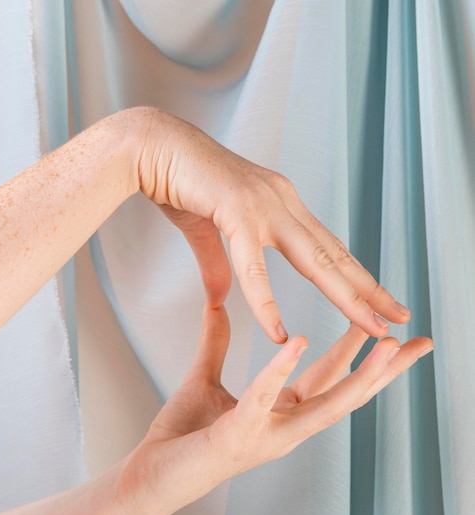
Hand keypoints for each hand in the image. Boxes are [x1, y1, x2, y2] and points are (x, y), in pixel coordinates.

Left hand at [115, 304, 431, 514]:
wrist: (148, 477)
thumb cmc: (182, 436)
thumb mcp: (204, 379)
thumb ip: (217, 343)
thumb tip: (218, 305)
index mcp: (281, 413)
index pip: (330, 378)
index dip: (359, 353)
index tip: (384, 326)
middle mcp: (286, 428)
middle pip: (347, 393)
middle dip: (386, 369)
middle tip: (419, 341)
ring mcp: (268, 437)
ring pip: (326, 404)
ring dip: (360, 374)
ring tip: (389, 344)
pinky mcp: (241, 436)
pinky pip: (266, 398)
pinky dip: (283, 369)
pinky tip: (300, 341)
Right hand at [140, 108, 410, 342]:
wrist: (150, 146)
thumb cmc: (180, 184)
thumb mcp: (207, 233)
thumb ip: (220, 268)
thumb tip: (223, 299)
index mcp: (280, 206)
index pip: (328, 247)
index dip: (355, 277)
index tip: (378, 301)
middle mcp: (282, 203)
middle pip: (335, 255)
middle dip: (368, 289)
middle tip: (399, 317)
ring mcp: (264, 205)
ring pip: (314, 259)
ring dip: (346, 296)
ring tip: (371, 326)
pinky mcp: (236, 210)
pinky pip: (253, 266)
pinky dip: (265, 301)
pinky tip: (279, 332)